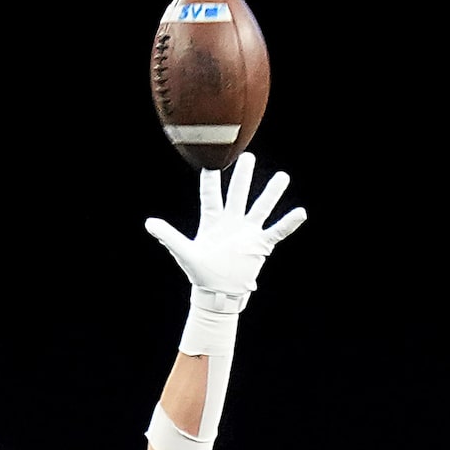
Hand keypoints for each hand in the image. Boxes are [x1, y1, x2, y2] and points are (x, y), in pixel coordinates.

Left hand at [144, 155, 305, 308]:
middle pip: (238, 195)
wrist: (218, 293)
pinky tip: (300, 212)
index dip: (210, 180)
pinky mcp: (260, 245)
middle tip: (247, 155)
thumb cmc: (201, 272)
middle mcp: (232, 221)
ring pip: (261, 208)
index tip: (210, 161)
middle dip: (243, 177)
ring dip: (271, 194)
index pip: (211, 195)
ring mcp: (247, 232)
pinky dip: (288, 223)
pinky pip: (277, 231)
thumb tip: (148, 223)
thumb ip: (169, 236)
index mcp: (213, 221)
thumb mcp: (184, 253)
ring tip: (283, 176)